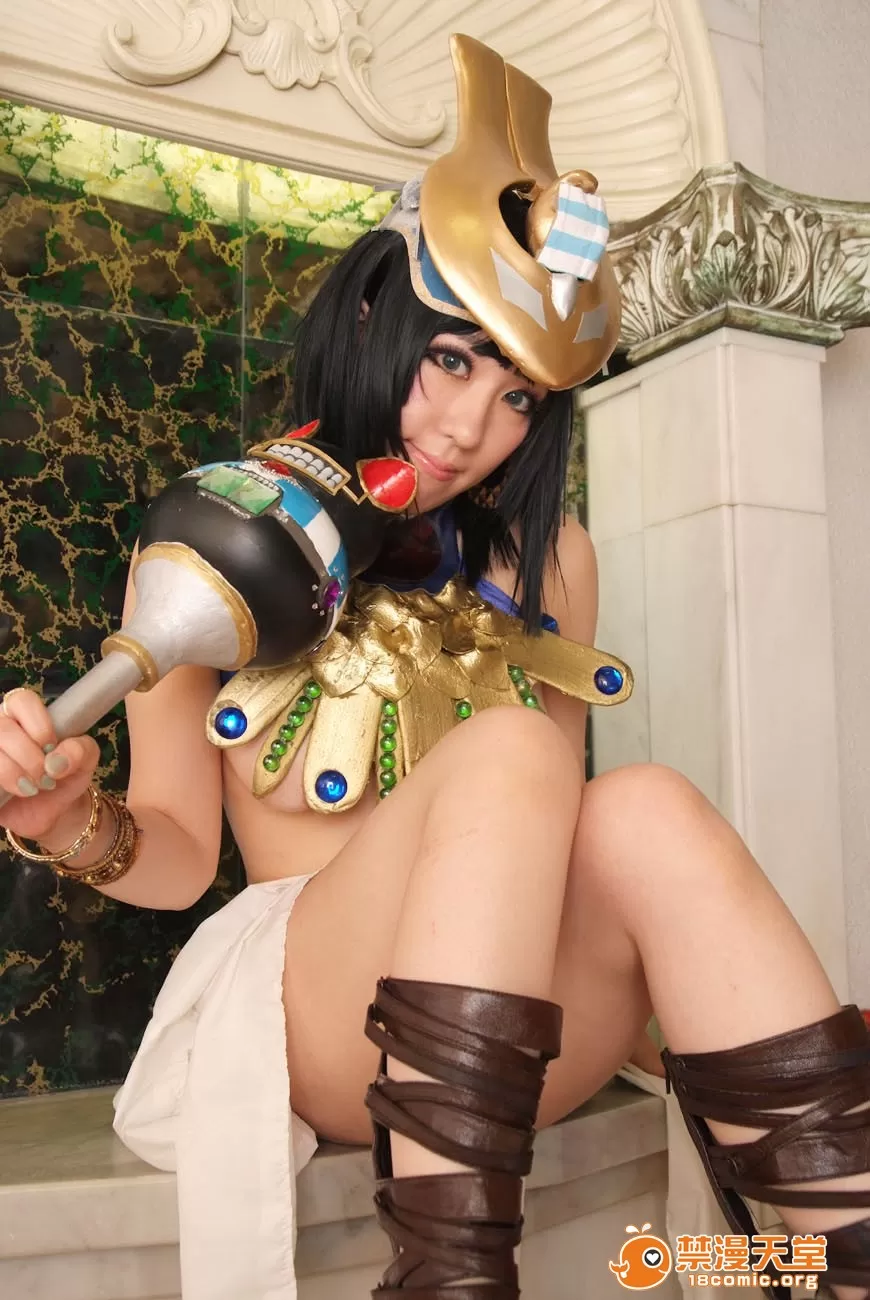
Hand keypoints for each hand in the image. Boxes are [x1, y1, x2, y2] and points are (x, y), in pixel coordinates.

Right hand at [0, 688, 99, 843]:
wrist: (54, 810)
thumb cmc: (66, 776)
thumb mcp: (85, 761)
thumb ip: (81, 750)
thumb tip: (56, 761)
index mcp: (24, 716)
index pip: (22, 701)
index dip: (38, 726)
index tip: (53, 747)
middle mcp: (2, 729)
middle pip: (3, 728)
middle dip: (30, 756)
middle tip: (47, 776)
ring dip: (16, 773)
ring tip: (34, 787)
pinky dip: (5, 782)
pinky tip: (16, 792)